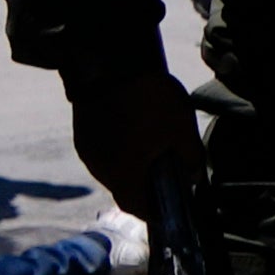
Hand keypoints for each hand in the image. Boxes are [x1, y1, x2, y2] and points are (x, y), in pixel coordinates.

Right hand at [73, 69, 200, 222]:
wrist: (111, 63)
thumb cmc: (150, 100)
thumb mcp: (182, 130)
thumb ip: (191, 159)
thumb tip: (192, 175)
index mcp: (122, 172)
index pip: (134, 206)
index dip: (152, 211)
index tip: (167, 207)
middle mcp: (98, 166)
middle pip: (122, 188)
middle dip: (144, 185)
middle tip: (165, 173)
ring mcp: (86, 148)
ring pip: (110, 169)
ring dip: (130, 167)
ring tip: (151, 150)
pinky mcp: (81, 132)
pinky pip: (102, 151)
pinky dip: (118, 151)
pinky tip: (134, 134)